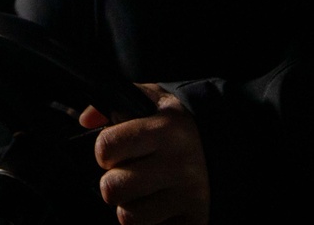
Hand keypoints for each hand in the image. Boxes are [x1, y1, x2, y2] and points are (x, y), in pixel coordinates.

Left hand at [80, 84, 209, 224]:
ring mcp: (187, 196)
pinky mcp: (193, 222)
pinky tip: (160, 206)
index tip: (115, 149)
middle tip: (130, 172)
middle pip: (112, 188)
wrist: (227, 143)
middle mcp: (178, 162)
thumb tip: (86, 121)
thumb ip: (116, 104)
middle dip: (114, 181)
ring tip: (147, 190)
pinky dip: (150, 223)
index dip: (105, 150)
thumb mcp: (152, 100)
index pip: (106, 147)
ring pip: (128, 217)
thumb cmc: (178, 124)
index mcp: (165, 128)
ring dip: (131, 206)